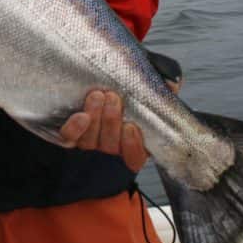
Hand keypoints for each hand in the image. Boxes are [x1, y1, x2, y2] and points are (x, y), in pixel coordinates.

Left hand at [60, 82, 181, 173]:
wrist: (89, 89)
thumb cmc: (123, 92)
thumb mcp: (143, 89)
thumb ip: (159, 87)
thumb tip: (173, 85)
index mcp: (132, 145)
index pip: (134, 157)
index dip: (133, 146)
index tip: (131, 127)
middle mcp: (110, 149)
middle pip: (110, 145)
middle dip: (111, 121)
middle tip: (113, 97)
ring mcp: (88, 145)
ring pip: (90, 141)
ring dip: (95, 118)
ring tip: (97, 96)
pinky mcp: (69, 137)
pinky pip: (69, 138)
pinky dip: (75, 128)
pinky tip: (81, 115)